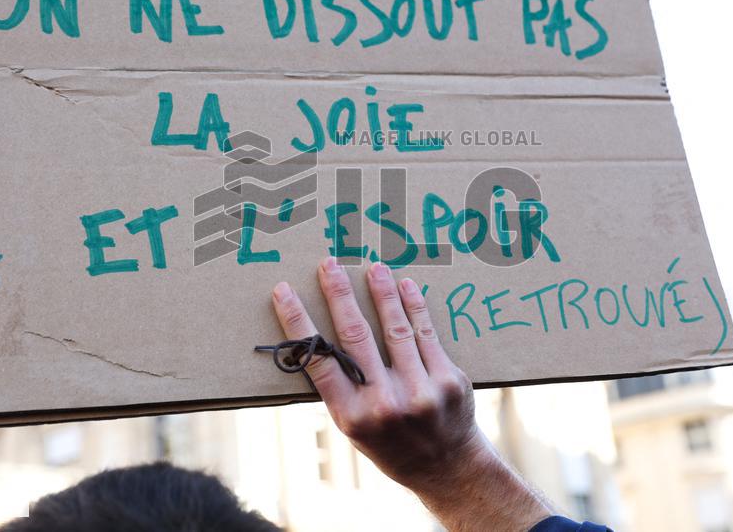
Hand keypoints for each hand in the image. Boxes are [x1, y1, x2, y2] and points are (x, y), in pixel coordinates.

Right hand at [269, 257, 552, 531]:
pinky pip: (426, 335)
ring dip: (381, 293)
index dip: (298, 321)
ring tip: (373, 267)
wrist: (448, 468)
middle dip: (339, 294)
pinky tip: (406, 286)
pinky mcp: (448, 380)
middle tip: (329, 264)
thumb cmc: (391, 444)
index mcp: (351, 416)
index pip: (317, 359)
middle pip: (354, 336)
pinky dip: (415, 307)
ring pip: (394, 329)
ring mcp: (419, 391)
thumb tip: (316, 338)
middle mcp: (383, 404)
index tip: (284, 291)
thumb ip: (340, 388)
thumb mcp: (354, 427)